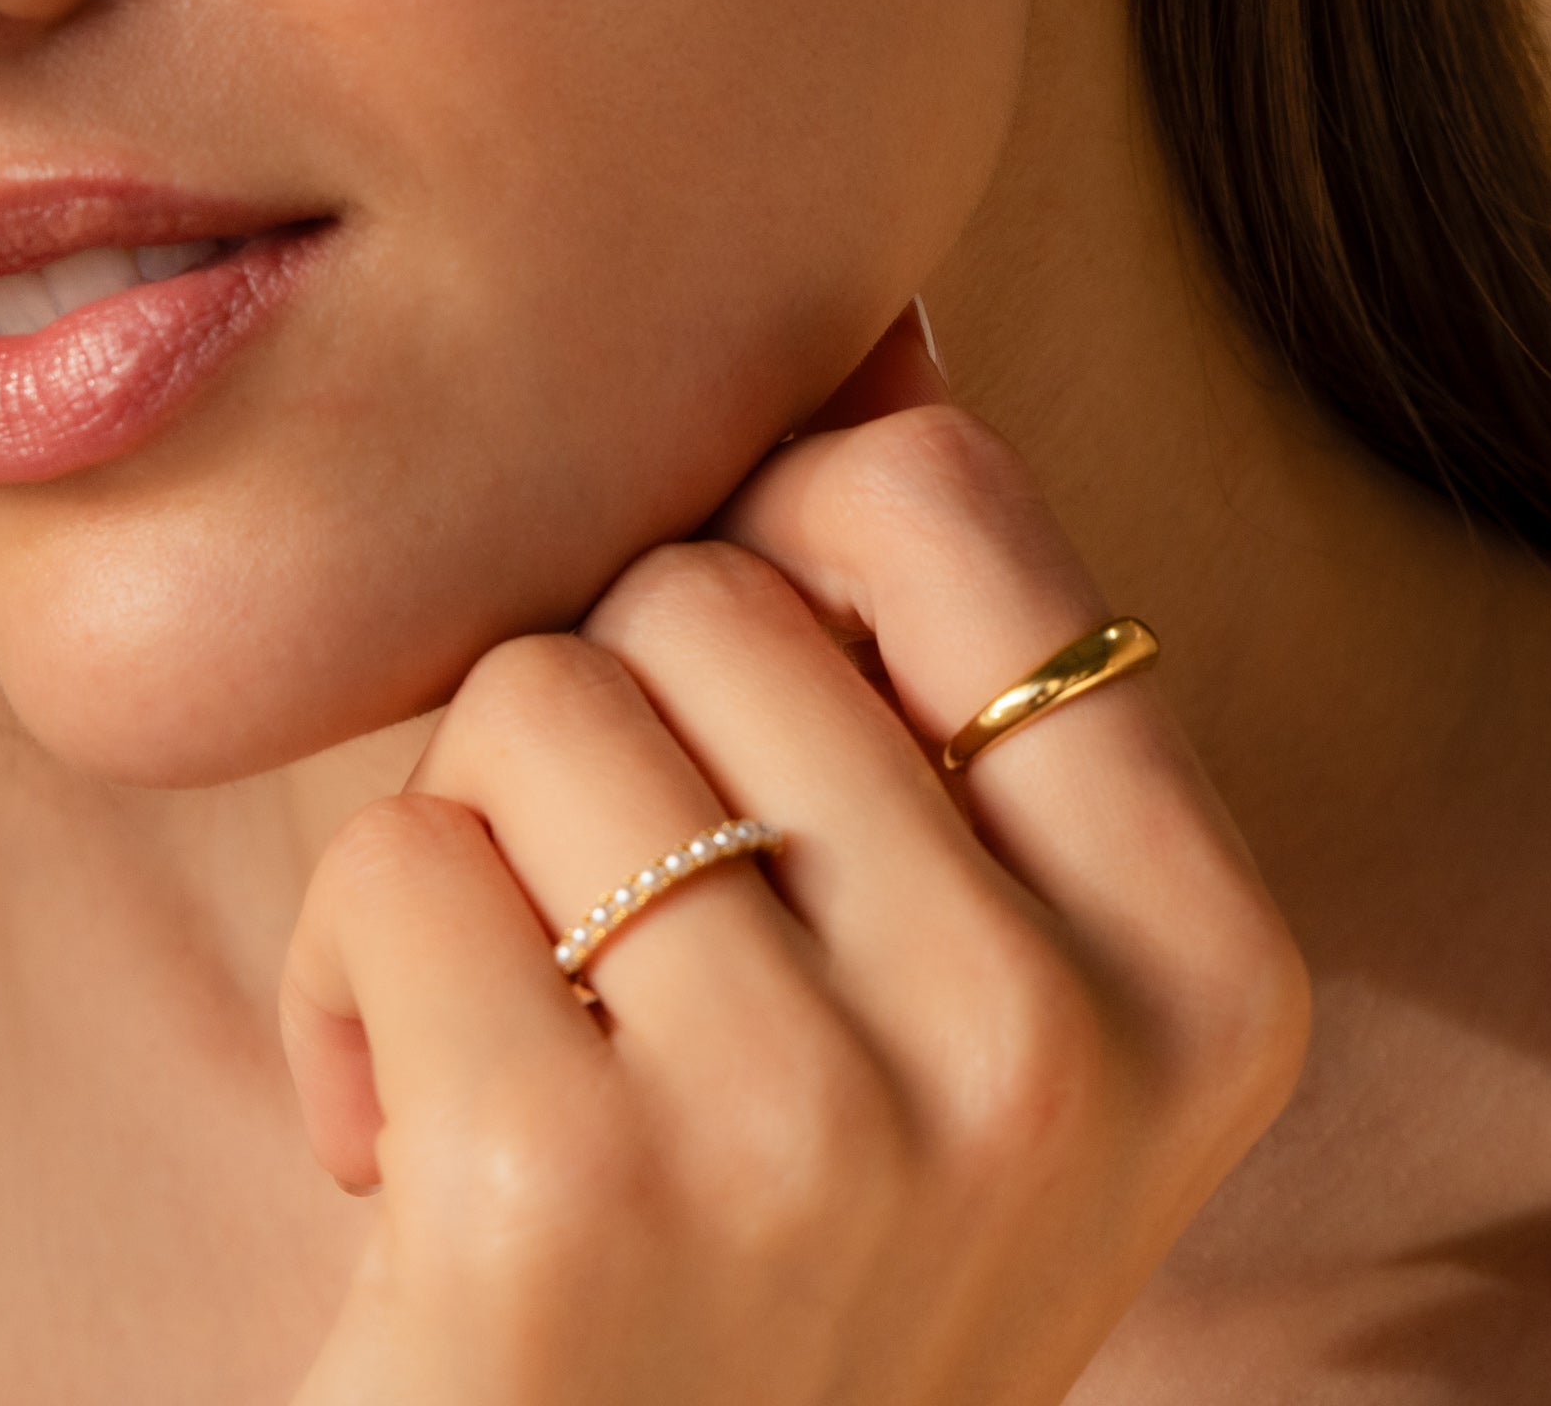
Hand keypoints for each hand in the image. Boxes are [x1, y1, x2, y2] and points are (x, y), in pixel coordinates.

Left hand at [277, 311, 1309, 1405]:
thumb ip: (939, 667)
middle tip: (623, 958)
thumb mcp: (948, 974)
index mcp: (1201, 960)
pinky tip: (418, 1165)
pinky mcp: (570, 1202)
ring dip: (469, 854)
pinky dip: (348, 986)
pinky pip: (392, 862)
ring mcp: (828, 1135)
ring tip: (532, 1053)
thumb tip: (891, 325)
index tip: (745, 743)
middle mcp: (1057, 1048)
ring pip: (533, 699)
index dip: (770, 549)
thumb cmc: (767, 1225)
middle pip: (699, 587)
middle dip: (600, 728)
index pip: (936, 493)